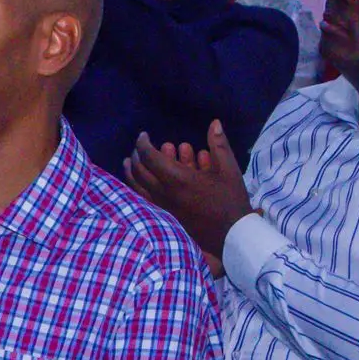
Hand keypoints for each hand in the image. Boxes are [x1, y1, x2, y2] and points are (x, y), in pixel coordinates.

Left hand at [123, 120, 252, 258]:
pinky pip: (142, 201)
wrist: (231, 237)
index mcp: (178, 179)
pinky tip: (135, 184)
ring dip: (130, 172)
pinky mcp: (163, 217)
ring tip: (127, 162)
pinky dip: (135, 189)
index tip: (143, 135)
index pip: (150, 157)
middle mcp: (164, 193)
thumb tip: (214, 122)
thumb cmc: (230, 201)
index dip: (143, 143)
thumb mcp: (229, 170)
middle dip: (136, 156)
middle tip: (137, 147)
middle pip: (140, 171)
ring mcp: (161, 207)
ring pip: (136, 188)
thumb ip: (219, 145)